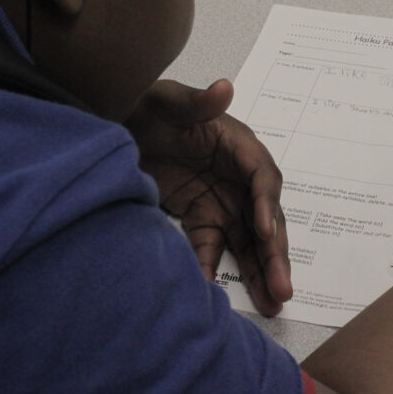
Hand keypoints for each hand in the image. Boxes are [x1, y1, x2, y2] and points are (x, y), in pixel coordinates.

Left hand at [124, 78, 292, 315]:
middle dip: (275, 253)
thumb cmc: (143, 107)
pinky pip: (210, 248)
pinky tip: (211, 292)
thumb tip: (225, 89)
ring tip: (273, 304)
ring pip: (248, 241)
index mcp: (237, 145)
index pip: (261, 176)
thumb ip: (195, 100)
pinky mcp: (200, 218)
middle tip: (282, 287)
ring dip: (261, 271)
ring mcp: (220, 200)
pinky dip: (212, 269)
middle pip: (264, 217)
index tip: (263, 230)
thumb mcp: (165, 99)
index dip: (265, 203)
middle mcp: (237, 177)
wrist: (110, 125)